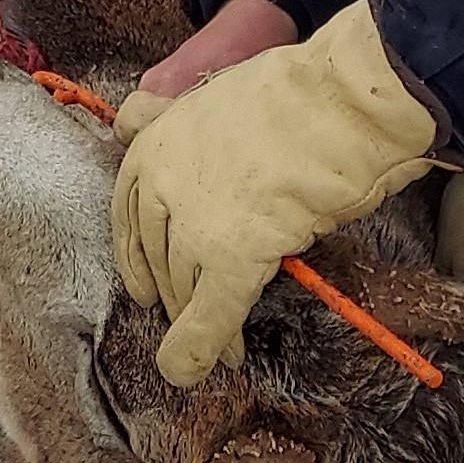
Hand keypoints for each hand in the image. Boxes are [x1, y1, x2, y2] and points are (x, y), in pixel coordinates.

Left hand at [112, 0, 443, 386]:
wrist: (338, 102)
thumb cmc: (293, 93)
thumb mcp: (208, 93)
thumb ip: (166, 118)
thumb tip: (125, 119)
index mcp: (152, 146)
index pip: (129, 217)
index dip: (137, 259)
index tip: (144, 286)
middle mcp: (161, 187)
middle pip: (160, 258)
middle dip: (176, 295)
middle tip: (190, 320)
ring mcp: (194, 224)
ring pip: (185, 289)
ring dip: (198, 325)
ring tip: (222, 350)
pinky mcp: (232, 256)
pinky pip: (211, 313)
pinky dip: (201, 346)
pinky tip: (198, 369)